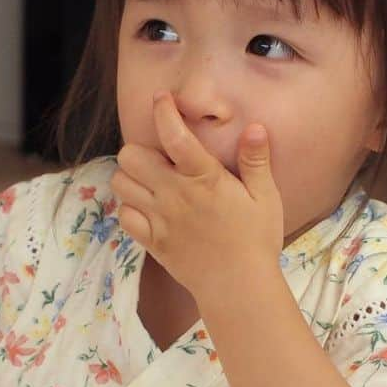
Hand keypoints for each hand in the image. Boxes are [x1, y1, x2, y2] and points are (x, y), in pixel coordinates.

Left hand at [109, 91, 284, 302]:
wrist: (238, 288)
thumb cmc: (256, 241)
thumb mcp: (266, 198)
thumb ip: (256, 161)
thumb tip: (254, 127)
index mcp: (204, 179)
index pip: (174, 135)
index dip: (163, 111)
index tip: (162, 99)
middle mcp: (174, 195)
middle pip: (130, 156)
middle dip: (140, 150)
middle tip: (159, 159)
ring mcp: (159, 219)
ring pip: (120, 183)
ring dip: (130, 177)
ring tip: (150, 181)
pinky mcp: (152, 241)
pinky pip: (124, 216)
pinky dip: (130, 208)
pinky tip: (148, 208)